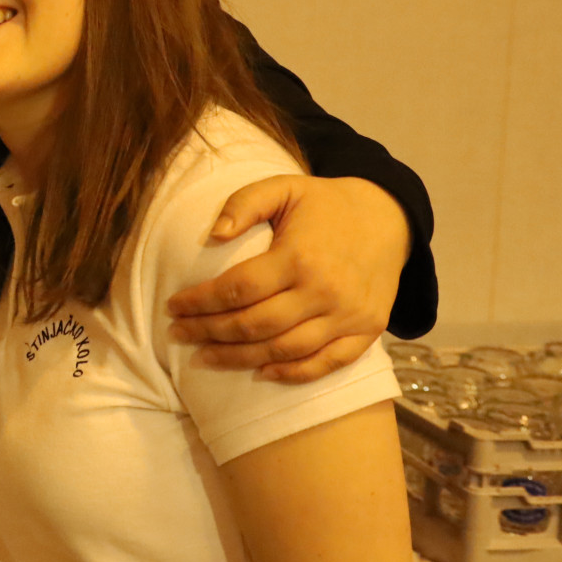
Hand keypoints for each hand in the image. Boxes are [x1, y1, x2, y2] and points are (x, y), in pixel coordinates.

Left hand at [167, 175, 409, 382]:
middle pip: (255, 325)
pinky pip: (327, 363)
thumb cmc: (324, 204)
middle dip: (209, 333)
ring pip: (284, 350)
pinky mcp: (367, 330)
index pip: (237, 289)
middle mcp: (325, 291)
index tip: (172, 307)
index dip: (200, 302)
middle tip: (178, 333)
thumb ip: (244, 203)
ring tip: (204, 357)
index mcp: (299, 256)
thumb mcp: (283, 188)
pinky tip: (261, 373)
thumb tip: (213, 234)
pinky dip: (294, 374)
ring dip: (239, 359)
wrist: (388, 217)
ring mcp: (348, 315)